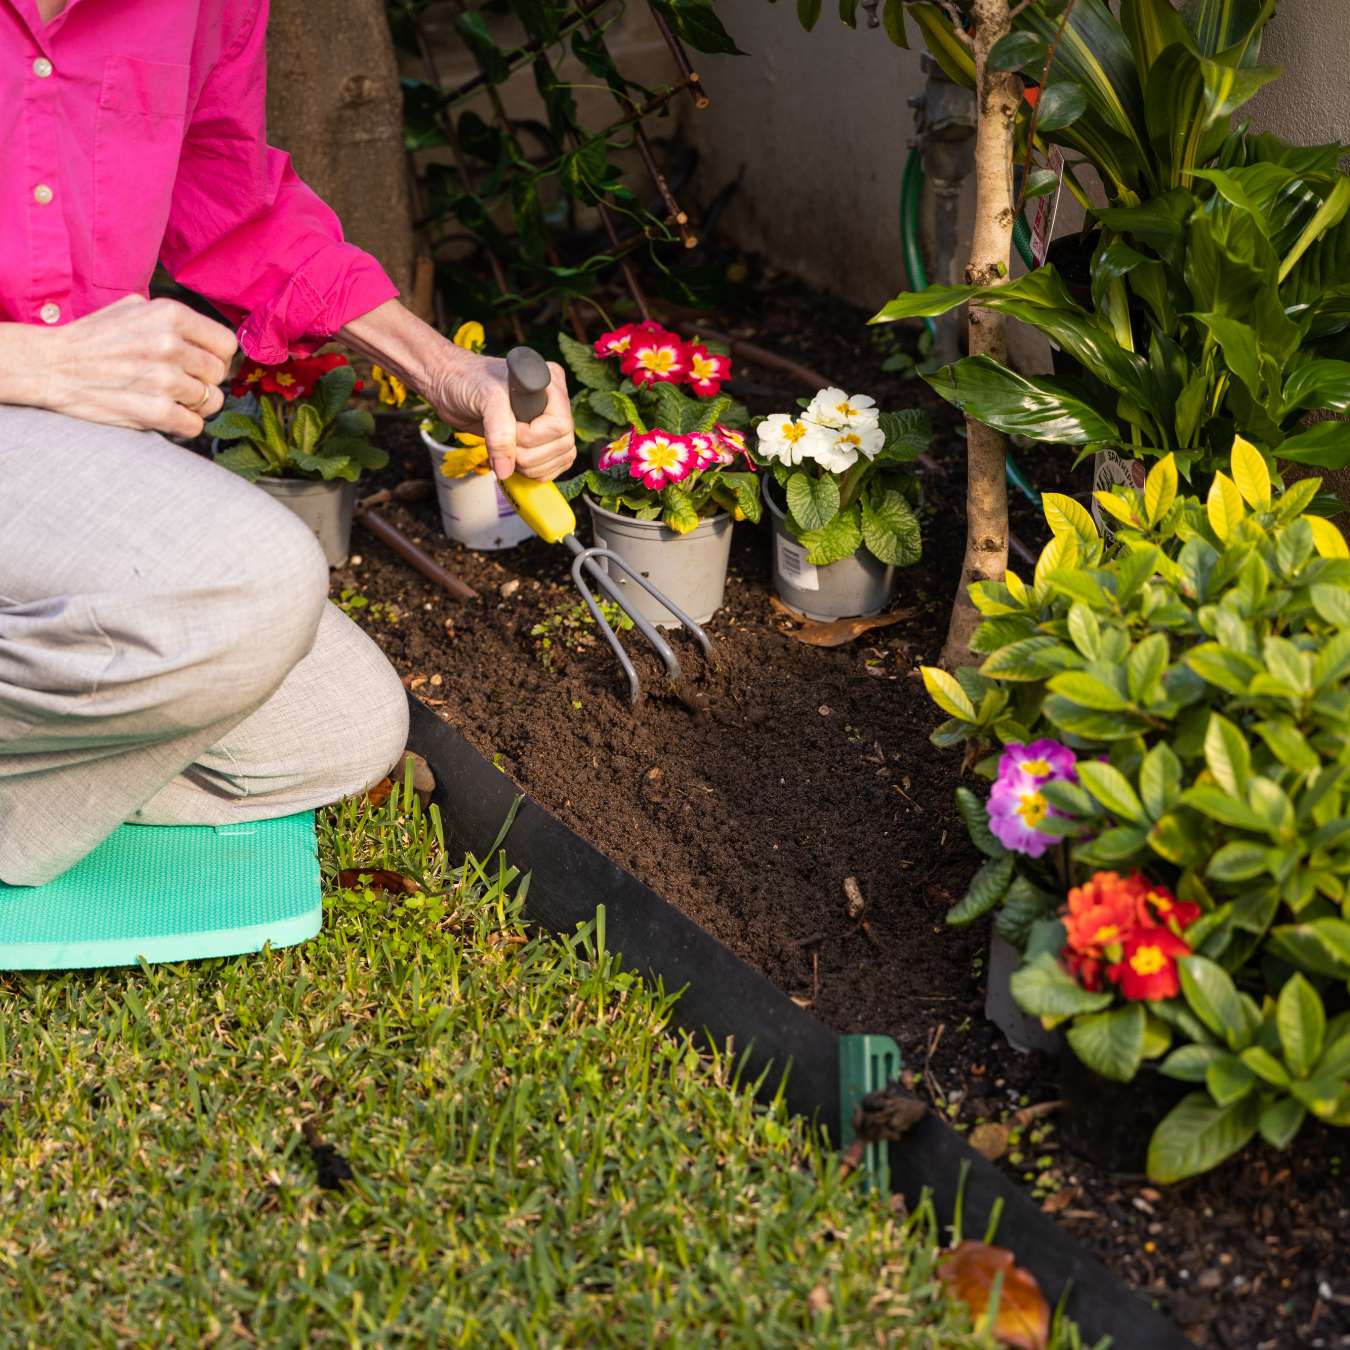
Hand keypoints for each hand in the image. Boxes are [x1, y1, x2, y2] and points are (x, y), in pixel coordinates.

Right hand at [32, 295, 236, 437]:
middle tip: (180, 382)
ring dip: (193, 404)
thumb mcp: (132, 307)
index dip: (217, 357)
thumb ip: (171, 318)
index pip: (225, 343)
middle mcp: (170, 344)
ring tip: (168, 397)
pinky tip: (165, 414)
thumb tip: (206, 336)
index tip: (202, 363)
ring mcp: (164, 379)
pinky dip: (184, 425)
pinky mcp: (156, 411)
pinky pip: (195, 426)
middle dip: (204, 381)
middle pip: (219, 374)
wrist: (50, 366)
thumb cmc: (93, 338)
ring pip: (211, 401)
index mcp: (169, 314)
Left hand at [428, 346, 575, 480]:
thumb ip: (499, 433)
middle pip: (563, 445)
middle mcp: (555, 402)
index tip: (509, 430)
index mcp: (550, 382)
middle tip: (503, 445)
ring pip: (561, 458)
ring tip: (505, 453)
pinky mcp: (541, 441)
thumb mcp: (485, 399)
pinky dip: (534, 472)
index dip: (533, 437)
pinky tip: (514, 461)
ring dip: (532, 467)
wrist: (450, 387)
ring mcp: (549, 423)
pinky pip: (553, 467)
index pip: (559, 425)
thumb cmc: (466, 381)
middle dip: (530, 455)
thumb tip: (506, 470)